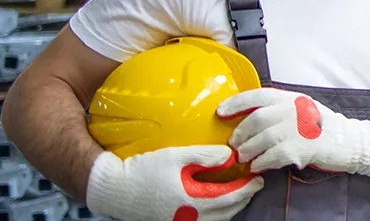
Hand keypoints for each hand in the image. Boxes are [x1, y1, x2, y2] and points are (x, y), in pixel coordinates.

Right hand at [85, 146, 263, 220]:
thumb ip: (205, 156)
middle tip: (252, 185)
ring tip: (238, 193)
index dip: (246, 187)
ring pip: (216, 220)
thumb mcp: (176, 156)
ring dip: (230, 207)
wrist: (112, 189)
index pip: (230, 197)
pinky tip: (214, 202)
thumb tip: (229, 156)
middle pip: (227, 211)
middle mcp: (189, 218)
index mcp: (192, 201)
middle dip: (243, 198)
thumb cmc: (142, 170)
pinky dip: (215, 214)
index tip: (257, 177)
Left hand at [216, 88, 369, 179]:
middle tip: (235, 144)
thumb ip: (279, 110)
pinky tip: (258, 166)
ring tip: (245, 157)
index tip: (221, 111)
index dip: (236, 103)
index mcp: (291, 98)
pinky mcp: (303, 147)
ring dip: (248, 151)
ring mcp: (299, 128)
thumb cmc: (323, 127)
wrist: (350, 141)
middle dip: (240, 134)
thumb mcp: (301, 109)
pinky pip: (273, 156)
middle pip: (256, 119)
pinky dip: (262, 162)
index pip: (257, 95)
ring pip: (262, 139)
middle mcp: (294, 109)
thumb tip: (248, 119)